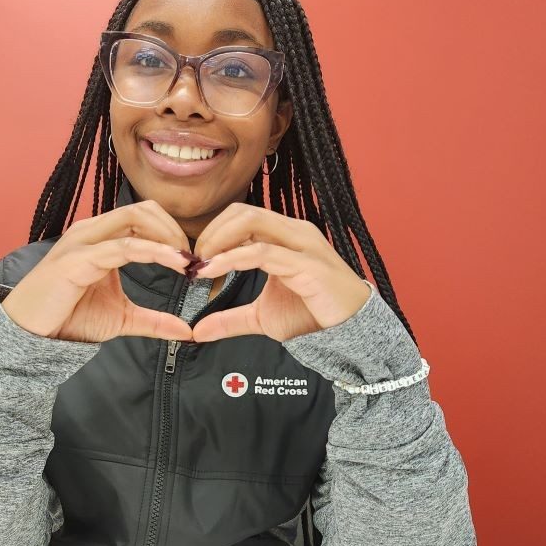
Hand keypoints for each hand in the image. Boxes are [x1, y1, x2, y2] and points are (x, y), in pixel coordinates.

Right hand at [0, 200, 195, 342]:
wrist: (30, 334)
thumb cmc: (69, 317)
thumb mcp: (122, 318)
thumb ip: (154, 320)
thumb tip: (188, 331)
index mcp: (102, 237)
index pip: (144, 217)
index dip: (173, 233)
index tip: (193, 260)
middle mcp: (92, 231)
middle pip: (143, 209)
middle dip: (175, 230)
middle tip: (192, 260)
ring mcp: (84, 241)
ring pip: (135, 218)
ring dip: (168, 237)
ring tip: (186, 262)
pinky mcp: (78, 259)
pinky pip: (123, 246)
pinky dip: (154, 252)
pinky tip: (174, 263)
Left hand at [189, 202, 371, 342]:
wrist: (351, 333)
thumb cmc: (312, 316)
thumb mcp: (261, 317)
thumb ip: (230, 319)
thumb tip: (198, 331)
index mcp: (285, 235)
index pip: (241, 216)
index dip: (213, 234)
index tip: (196, 262)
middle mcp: (294, 232)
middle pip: (242, 212)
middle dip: (211, 233)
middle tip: (194, 262)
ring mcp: (302, 245)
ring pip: (251, 222)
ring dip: (218, 242)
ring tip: (201, 267)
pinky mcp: (308, 264)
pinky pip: (262, 252)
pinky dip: (232, 259)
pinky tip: (213, 273)